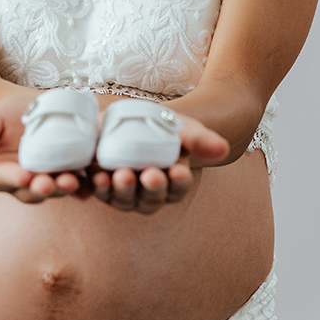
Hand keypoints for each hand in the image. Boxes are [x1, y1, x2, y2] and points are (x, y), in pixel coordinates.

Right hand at [0, 94, 86, 202]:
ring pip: (57, 188)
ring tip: (73, 181)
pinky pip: (79, 180)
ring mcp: (48, 179)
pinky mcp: (69, 171)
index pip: (4, 178)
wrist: (23, 111)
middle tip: (50, 184)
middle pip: (33, 190)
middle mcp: (24, 183)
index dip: (13, 179)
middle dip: (42, 188)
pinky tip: (97, 179)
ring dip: (65, 187)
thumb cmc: (0, 117)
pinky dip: (88, 183)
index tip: (23, 176)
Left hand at [90, 114, 228, 213]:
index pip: (179, 186)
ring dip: (122, 190)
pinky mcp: (104, 185)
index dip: (179, 181)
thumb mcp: (185, 129)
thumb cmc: (167, 128)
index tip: (178, 171)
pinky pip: (101, 190)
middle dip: (151, 187)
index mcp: (174, 182)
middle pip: (151, 197)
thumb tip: (223, 149)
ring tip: (120, 175)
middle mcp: (151, 194)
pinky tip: (96, 176)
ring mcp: (126, 193)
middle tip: (150, 174)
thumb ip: (202, 139)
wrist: (137, 121)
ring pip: (125, 198)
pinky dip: (98, 187)